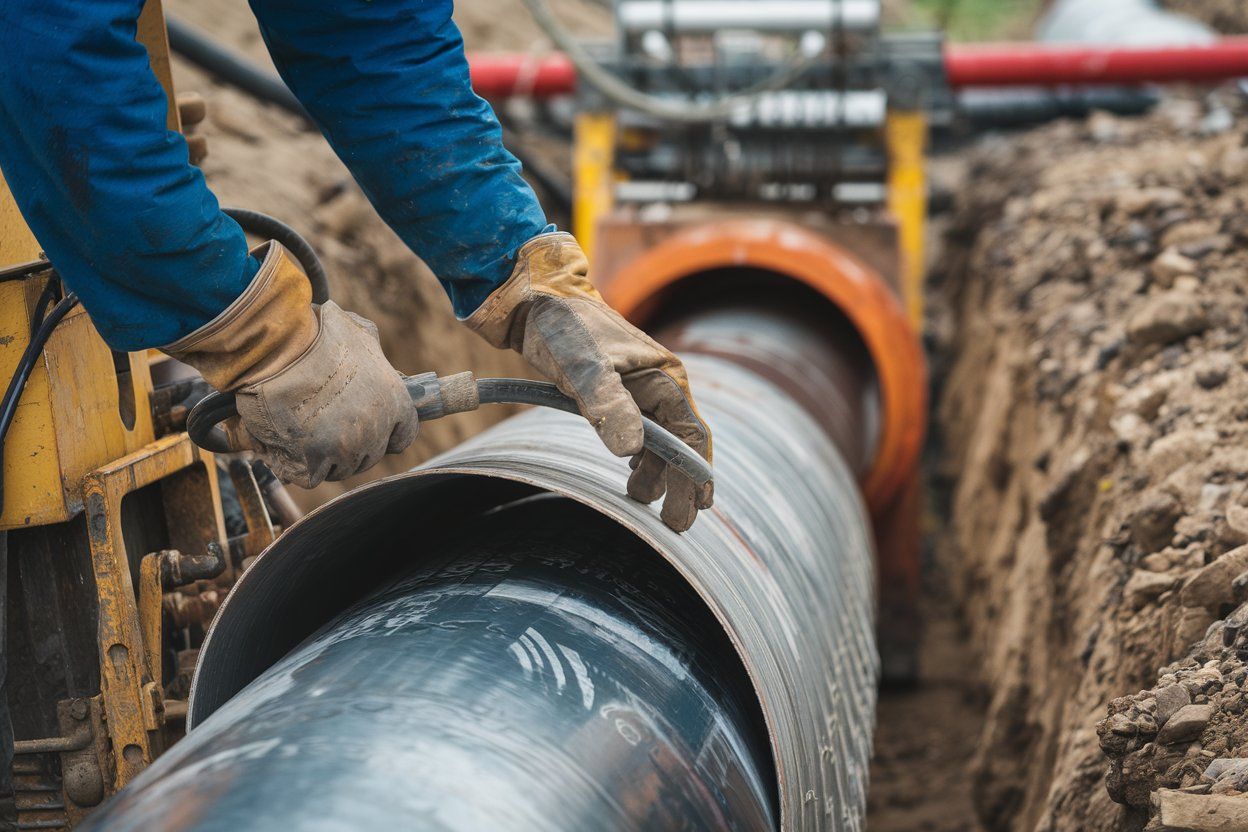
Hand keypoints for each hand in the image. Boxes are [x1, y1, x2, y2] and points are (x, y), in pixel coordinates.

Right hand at [165, 241, 417, 487]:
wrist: (280, 347)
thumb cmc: (316, 333)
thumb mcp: (358, 332)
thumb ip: (370, 348)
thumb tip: (367, 347)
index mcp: (395, 401)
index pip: (403, 435)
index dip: (384, 434)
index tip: (365, 428)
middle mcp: (376, 429)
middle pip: (368, 455)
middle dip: (348, 445)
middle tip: (322, 425)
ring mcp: (347, 447)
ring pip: (339, 468)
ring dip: (321, 456)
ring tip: (300, 431)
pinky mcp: (316, 459)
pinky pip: (310, 476)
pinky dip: (296, 466)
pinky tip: (285, 446)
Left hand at [465, 233, 711, 530]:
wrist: (536, 302)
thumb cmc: (563, 330)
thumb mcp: (583, 369)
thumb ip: (607, 406)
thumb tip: (632, 451)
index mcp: (664, 379)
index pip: (692, 434)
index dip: (697, 473)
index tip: (698, 508)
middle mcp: (659, 385)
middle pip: (680, 443)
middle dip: (678, 483)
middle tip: (672, 524)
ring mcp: (640, 388)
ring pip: (660, 439)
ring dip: (656, 472)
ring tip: (641, 501)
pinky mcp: (619, 390)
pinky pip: (641, 430)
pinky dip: (641, 455)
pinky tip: (631, 472)